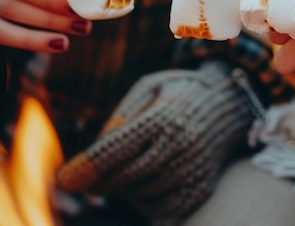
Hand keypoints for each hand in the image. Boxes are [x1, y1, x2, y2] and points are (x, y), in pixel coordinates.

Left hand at [56, 61, 252, 219]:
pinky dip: (143, 200)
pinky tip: (143, 182)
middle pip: (126, 176)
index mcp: (164, 116)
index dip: (89, 166)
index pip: (119, 147)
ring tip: (124, 170)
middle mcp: (181, 145)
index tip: (65, 179)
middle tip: (84, 180)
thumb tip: (97, 147)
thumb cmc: (179, 93)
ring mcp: (193, 169)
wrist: (229, 106)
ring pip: (140, 194)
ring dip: (121, 188)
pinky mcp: (200, 188)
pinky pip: (161, 208)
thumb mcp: (150, 87)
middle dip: (99, 182)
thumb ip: (122, 114)